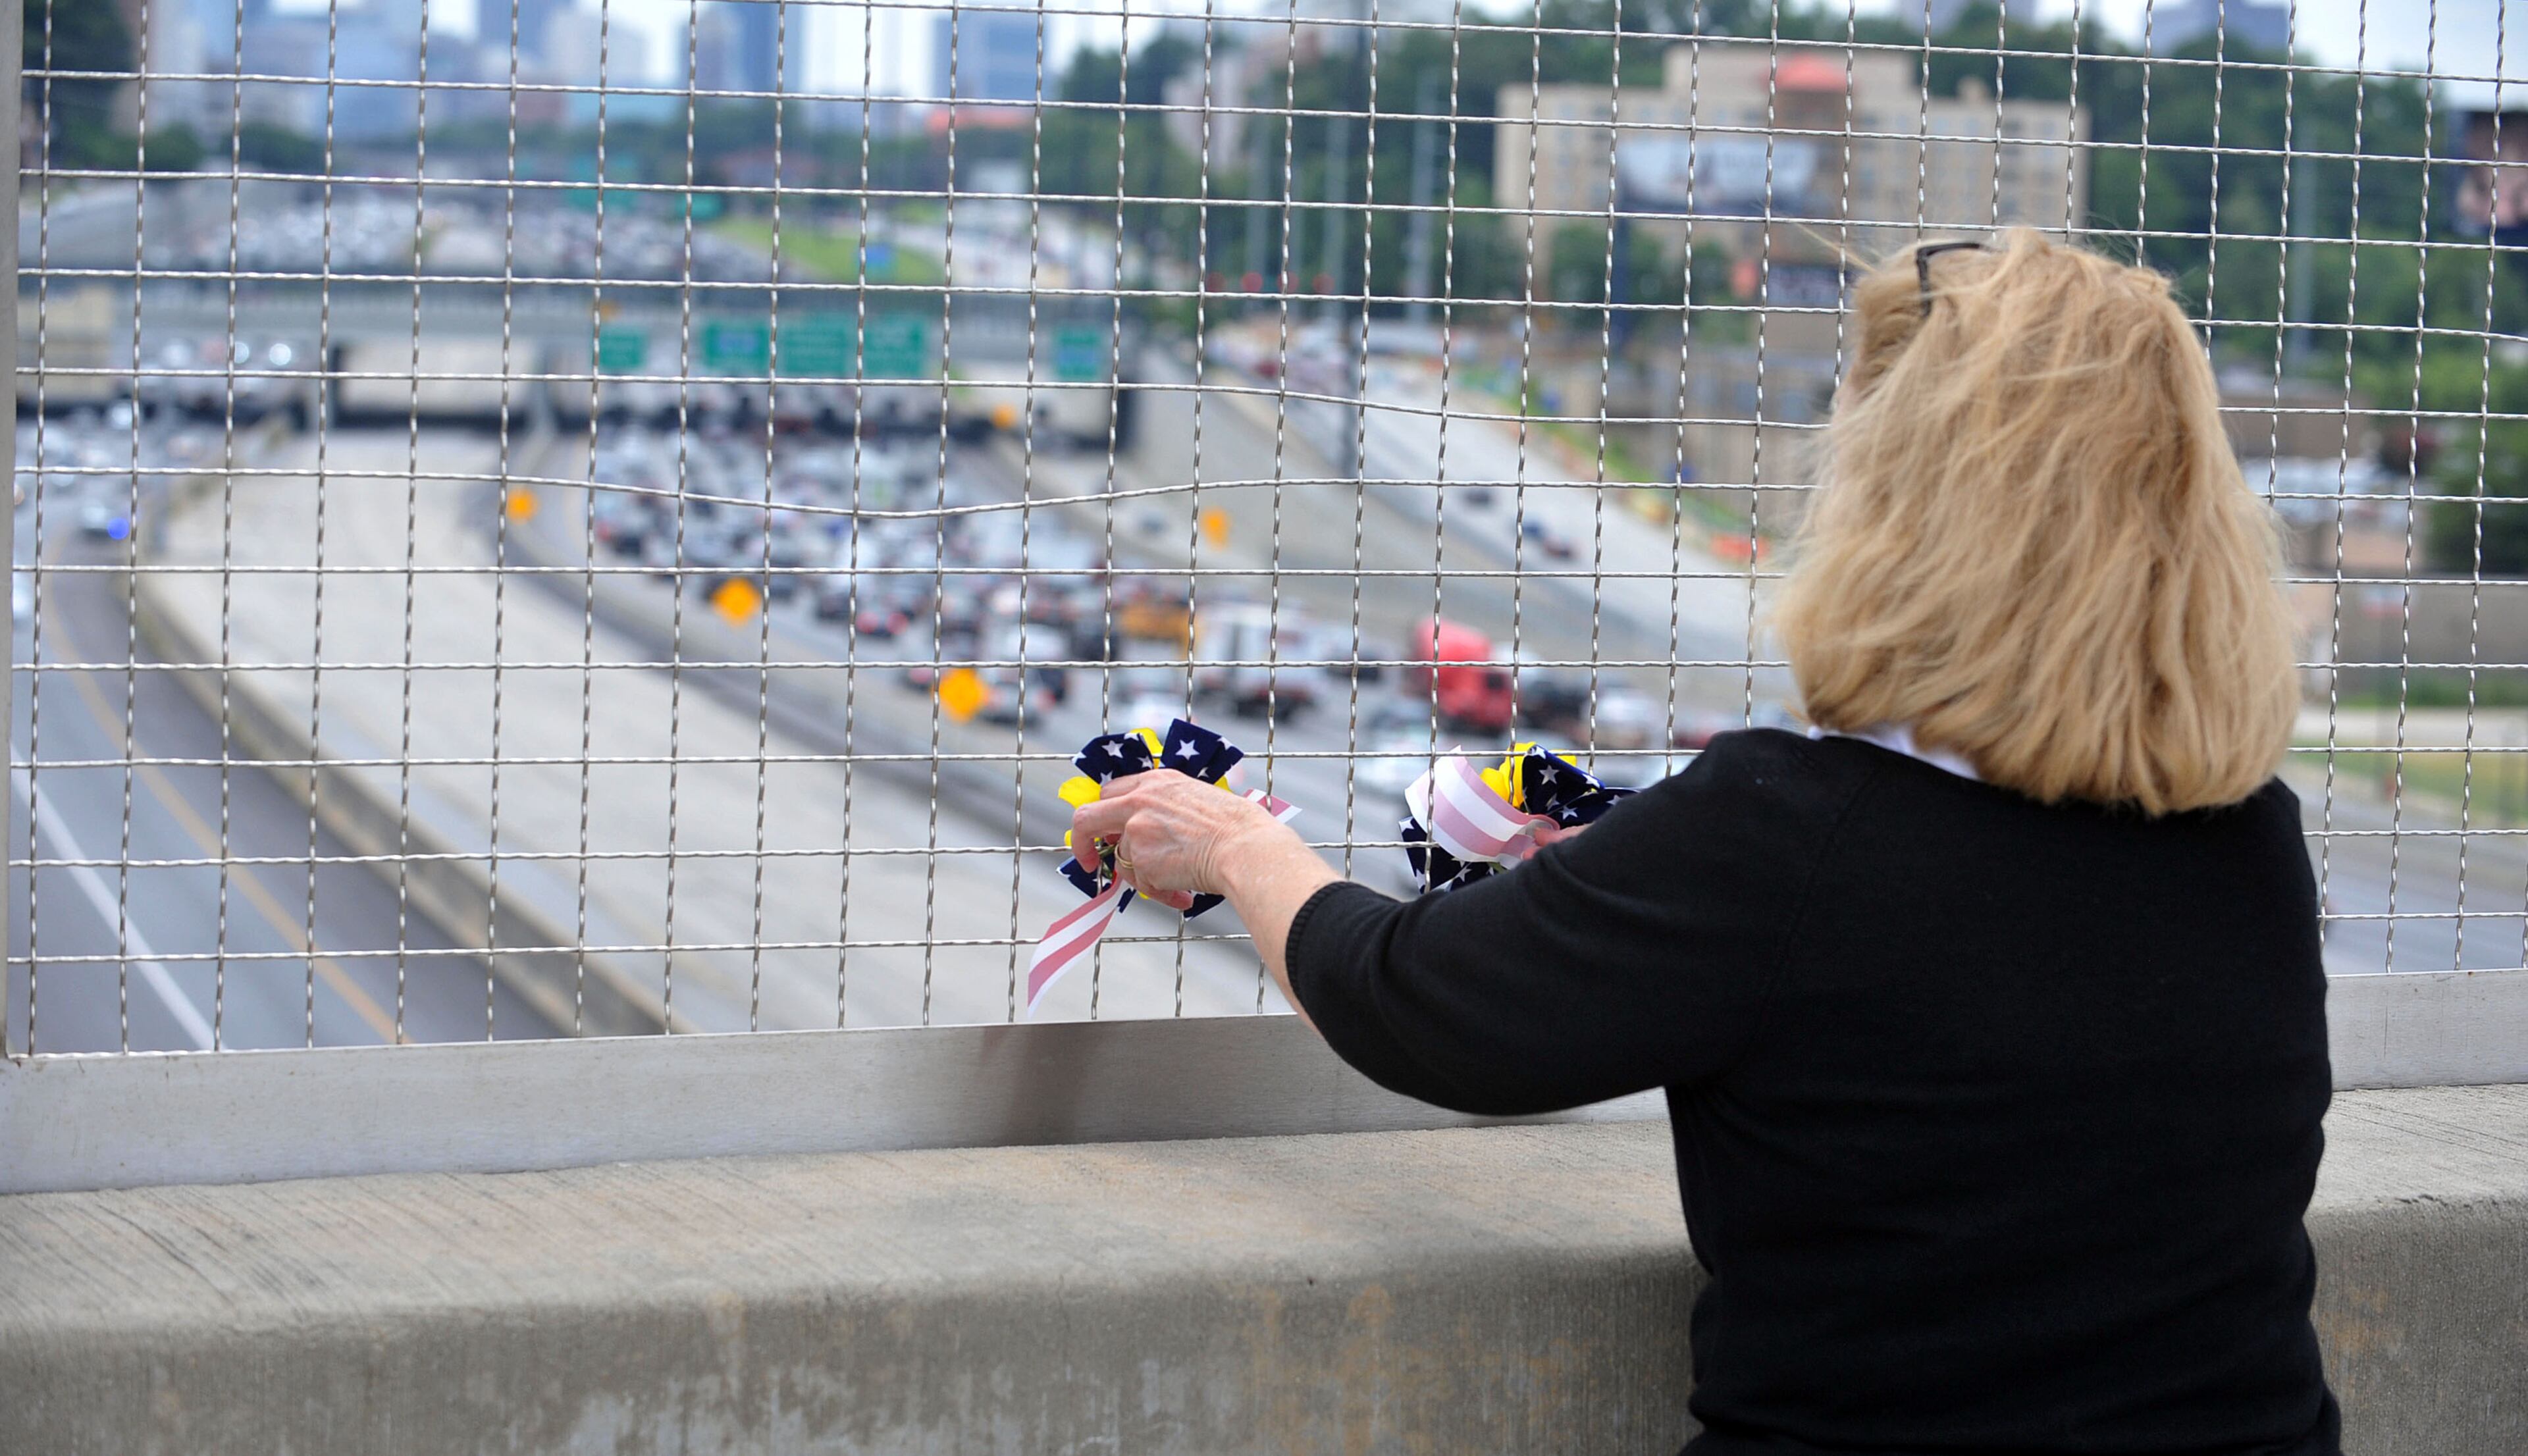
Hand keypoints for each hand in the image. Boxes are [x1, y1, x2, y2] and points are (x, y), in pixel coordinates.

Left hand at [1069, 771, 1289, 911]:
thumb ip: (1165, 807)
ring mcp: (1137, 829)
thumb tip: (1151, 831)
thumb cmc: (1236, 826)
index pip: (1110, 792)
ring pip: (1123, 861)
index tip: (1105, 834)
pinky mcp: (1142, 859)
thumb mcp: (1195, 797)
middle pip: (1087, 818)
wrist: (1246, 847)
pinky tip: (1183, 894)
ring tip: (1178, 885)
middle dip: (1084, 844)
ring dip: (1147, 878)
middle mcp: (1139, 801)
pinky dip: (1160, 893)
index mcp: (1155, 782)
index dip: (1103, 816)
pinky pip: (1142, 884)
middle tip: (1091, 863)